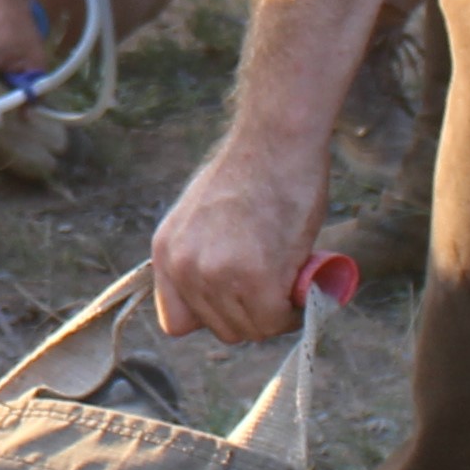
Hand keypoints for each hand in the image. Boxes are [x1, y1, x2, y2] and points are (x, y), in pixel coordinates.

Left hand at [147, 132, 327, 345]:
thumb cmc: (252, 169)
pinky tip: (303, 291)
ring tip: (292, 285)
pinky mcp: (256, 277)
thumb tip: (226, 291)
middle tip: (277, 289)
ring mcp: (217, 274)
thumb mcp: (203, 216)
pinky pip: (276, 319)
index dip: (213, 317)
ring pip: (251, 328)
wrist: (276, 140)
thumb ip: (203, 253)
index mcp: (166, 251)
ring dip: (275, 315)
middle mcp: (184, 266)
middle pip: (221, 328)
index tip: (239, 302)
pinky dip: (294, 312)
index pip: (176, 321)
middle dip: (252, 315)